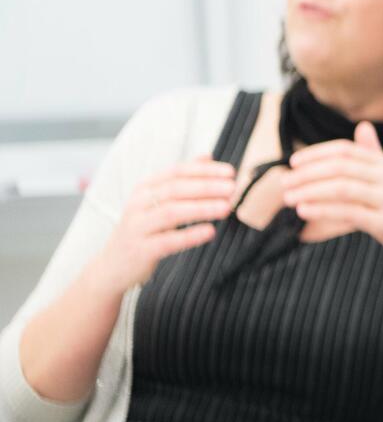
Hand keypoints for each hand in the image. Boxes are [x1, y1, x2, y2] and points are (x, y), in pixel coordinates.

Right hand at [91, 157, 235, 292]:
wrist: (112, 266)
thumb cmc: (143, 229)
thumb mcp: (156, 200)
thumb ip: (181, 179)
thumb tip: (207, 156)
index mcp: (145, 188)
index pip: (176, 172)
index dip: (205, 170)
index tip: (230, 172)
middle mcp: (138, 203)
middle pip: (175, 190)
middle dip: (206, 187)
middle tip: (232, 188)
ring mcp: (137, 227)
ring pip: (171, 213)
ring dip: (202, 208)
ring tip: (226, 207)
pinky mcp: (140, 250)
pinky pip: (168, 240)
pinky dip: (190, 235)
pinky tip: (210, 232)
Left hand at [282, 121, 382, 270]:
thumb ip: (376, 154)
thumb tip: (362, 126)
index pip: (346, 150)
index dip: (317, 154)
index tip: (293, 162)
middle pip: (340, 167)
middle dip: (307, 173)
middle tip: (284, 182)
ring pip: (341, 188)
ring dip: (310, 191)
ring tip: (288, 197)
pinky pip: (348, 212)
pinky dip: (323, 210)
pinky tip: (305, 211)